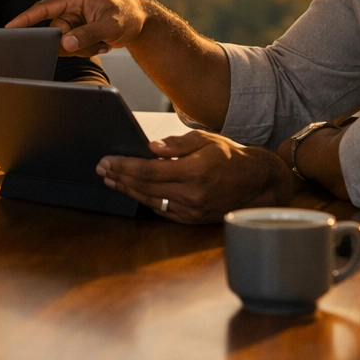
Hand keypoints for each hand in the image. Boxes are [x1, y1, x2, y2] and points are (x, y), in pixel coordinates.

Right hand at [5, 0, 150, 55]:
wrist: (139, 22)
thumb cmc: (127, 15)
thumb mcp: (109, 25)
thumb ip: (86, 34)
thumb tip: (65, 43)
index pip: (44, 8)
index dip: (25, 18)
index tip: (10, 28)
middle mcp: (70, 8)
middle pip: (55, 32)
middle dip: (74, 42)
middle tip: (96, 41)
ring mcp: (73, 21)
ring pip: (64, 43)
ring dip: (84, 47)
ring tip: (103, 41)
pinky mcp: (76, 32)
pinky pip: (72, 48)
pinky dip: (87, 50)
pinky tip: (103, 44)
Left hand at [96, 130, 292, 223]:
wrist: (257, 184)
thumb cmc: (231, 157)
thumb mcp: (206, 140)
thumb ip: (177, 144)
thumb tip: (150, 148)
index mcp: (195, 171)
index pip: (149, 170)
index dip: (124, 166)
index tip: (107, 161)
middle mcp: (192, 194)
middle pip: (145, 186)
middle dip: (120, 177)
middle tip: (101, 169)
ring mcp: (192, 210)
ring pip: (151, 200)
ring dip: (128, 190)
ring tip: (111, 180)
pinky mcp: (193, 219)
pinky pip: (163, 210)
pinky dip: (145, 200)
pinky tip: (133, 192)